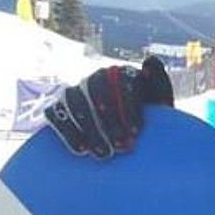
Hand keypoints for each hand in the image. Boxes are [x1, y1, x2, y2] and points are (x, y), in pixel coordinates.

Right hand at [44, 56, 173, 157]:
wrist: (129, 135)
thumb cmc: (151, 118)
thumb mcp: (159, 101)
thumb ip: (159, 83)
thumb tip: (150, 60)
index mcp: (123, 74)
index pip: (122, 82)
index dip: (129, 107)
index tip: (136, 132)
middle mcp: (97, 78)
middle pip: (97, 92)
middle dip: (110, 121)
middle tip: (122, 147)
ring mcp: (76, 90)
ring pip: (75, 102)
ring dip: (90, 129)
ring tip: (104, 154)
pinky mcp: (58, 106)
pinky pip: (54, 113)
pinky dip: (67, 131)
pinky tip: (81, 150)